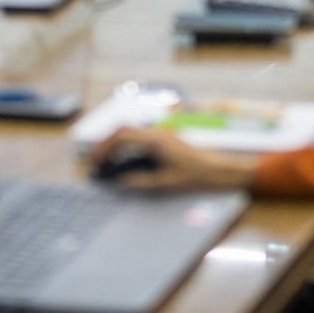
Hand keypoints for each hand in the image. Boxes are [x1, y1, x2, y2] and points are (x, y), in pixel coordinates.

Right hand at [87, 128, 256, 190]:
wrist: (219, 170)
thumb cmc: (196, 176)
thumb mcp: (166, 183)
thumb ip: (140, 181)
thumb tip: (120, 182)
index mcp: (155, 140)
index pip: (122, 135)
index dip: (105, 147)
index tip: (96, 161)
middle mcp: (156, 133)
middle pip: (123, 129)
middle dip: (106, 142)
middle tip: (94, 159)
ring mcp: (161, 135)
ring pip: (130, 132)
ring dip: (115, 143)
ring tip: (105, 159)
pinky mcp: (164, 140)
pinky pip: (139, 138)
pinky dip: (126, 145)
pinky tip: (123, 159)